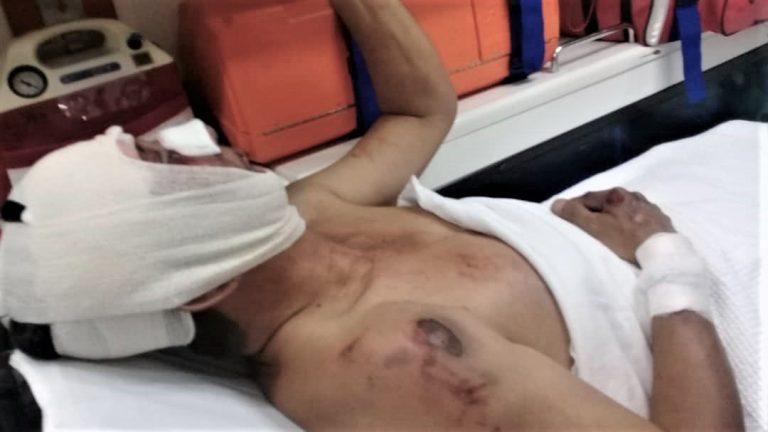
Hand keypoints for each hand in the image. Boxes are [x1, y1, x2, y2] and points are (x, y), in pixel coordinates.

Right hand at [551, 188, 674, 262]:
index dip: (574, 207)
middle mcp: (632, 195)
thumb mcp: (595, 227)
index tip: (567, 217)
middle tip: (587, 224)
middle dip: (595, 209)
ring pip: (625, 207)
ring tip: (610, 227)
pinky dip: (632, 220)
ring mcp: (649, 206)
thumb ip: (575, 214)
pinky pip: (641, 216)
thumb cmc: (626, 239)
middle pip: (607, 201)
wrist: (663, 252)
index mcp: (614, 195)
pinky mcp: (660, 219)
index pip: (586, 197)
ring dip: (615, 213)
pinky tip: (633, 230)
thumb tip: (556, 203)